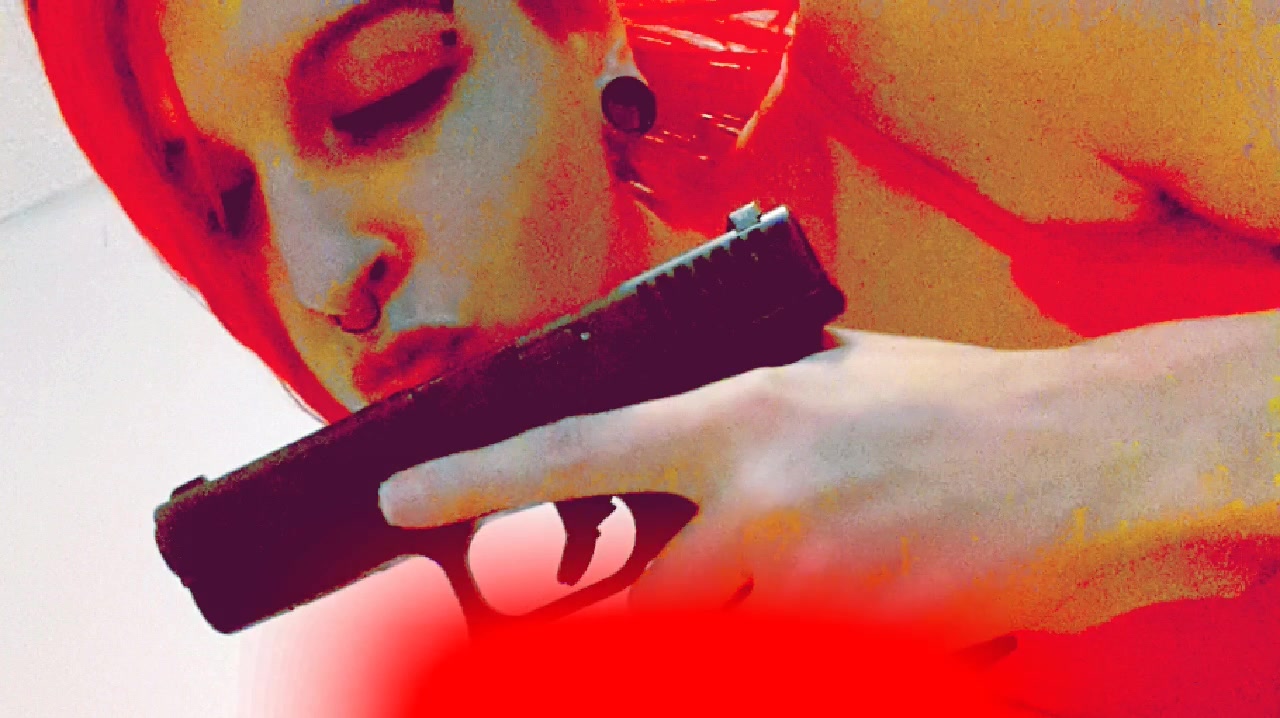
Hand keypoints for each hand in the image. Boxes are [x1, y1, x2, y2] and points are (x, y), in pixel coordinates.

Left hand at [378, 321, 1279, 637]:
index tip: (401, 498)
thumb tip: (662, 413)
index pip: (576, 449)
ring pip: (697, 647)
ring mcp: (810, 595)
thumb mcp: (829, 369)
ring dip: (688, 637)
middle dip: (575, 619)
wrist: (1083, 465)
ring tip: (729, 589)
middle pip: (622, 600)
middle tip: (535, 614)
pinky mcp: (858, 654)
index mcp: (743, 420)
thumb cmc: (956, 402)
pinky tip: (811, 604)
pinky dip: (768, 651)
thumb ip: (737, 394)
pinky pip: (776, 669)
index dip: (475, 478)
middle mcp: (759, 514)